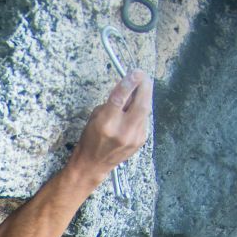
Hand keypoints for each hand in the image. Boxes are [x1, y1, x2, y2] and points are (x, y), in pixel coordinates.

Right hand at [69, 71, 151, 187]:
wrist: (93, 165)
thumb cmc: (90, 139)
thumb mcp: (95, 116)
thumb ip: (112, 101)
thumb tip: (127, 87)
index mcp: (106, 123)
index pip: (120, 97)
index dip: (130, 82)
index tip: (135, 72)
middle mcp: (122, 131)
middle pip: (141, 103)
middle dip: (144, 86)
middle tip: (143, 77)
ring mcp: (134, 137)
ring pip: (146, 110)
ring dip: (144, 97)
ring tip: (139, 90)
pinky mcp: (140, 140)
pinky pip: (144, 119)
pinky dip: (142, 110)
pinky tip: (136, 108)